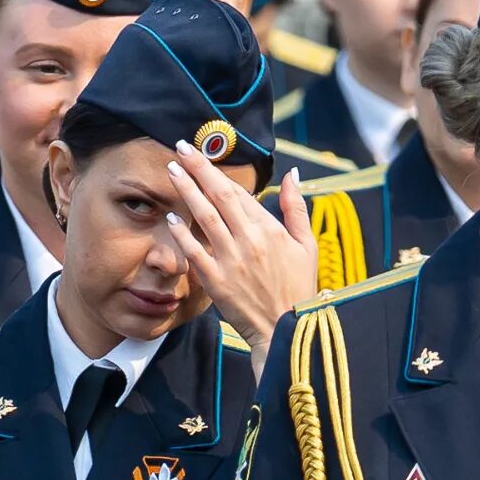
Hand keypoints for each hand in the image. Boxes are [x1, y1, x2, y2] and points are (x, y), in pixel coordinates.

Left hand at [165, 147, 317, 370]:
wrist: (286, 330)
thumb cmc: (298, 287)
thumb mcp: (307, 245)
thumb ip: (296, 207)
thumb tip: (293, 173)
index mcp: (271, 229)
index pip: (239, 193)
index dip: (217, 172)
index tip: (201, 154)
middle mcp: (250, 240)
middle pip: (219, 196)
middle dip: (198, 169)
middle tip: (180, 148)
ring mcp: (231, 260)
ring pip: (205, 217)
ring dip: (186, 191)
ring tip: (171, 170)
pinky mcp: (216, 282)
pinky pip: (195, 252)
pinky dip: (182, 233)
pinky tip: (171, 217)